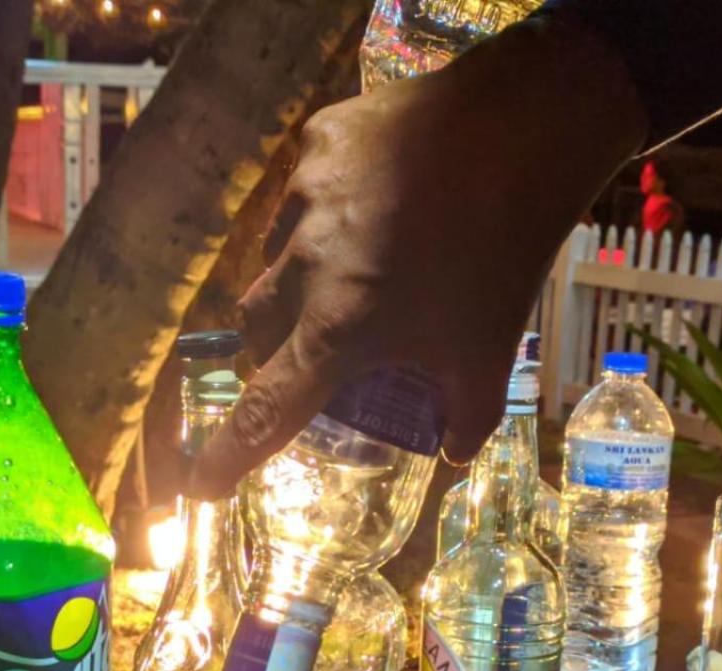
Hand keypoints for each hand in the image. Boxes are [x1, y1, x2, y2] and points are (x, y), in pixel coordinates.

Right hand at [188, 16, 645, 498]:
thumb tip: (454, 452)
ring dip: (299, 281)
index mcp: (337, 331)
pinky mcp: (318, 143)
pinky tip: (375, 204)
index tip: (200, 486)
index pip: (266, 411)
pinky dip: (326, 212)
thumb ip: (469, 415)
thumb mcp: (490, 352)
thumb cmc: (502, 256)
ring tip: (360, 270)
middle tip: (318, 353)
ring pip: (275, 258)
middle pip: (255, 330)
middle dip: (273, 353)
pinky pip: (302, 191)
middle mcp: (303, 268)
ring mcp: (303, 198)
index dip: (228, 456)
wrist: (521, 132)